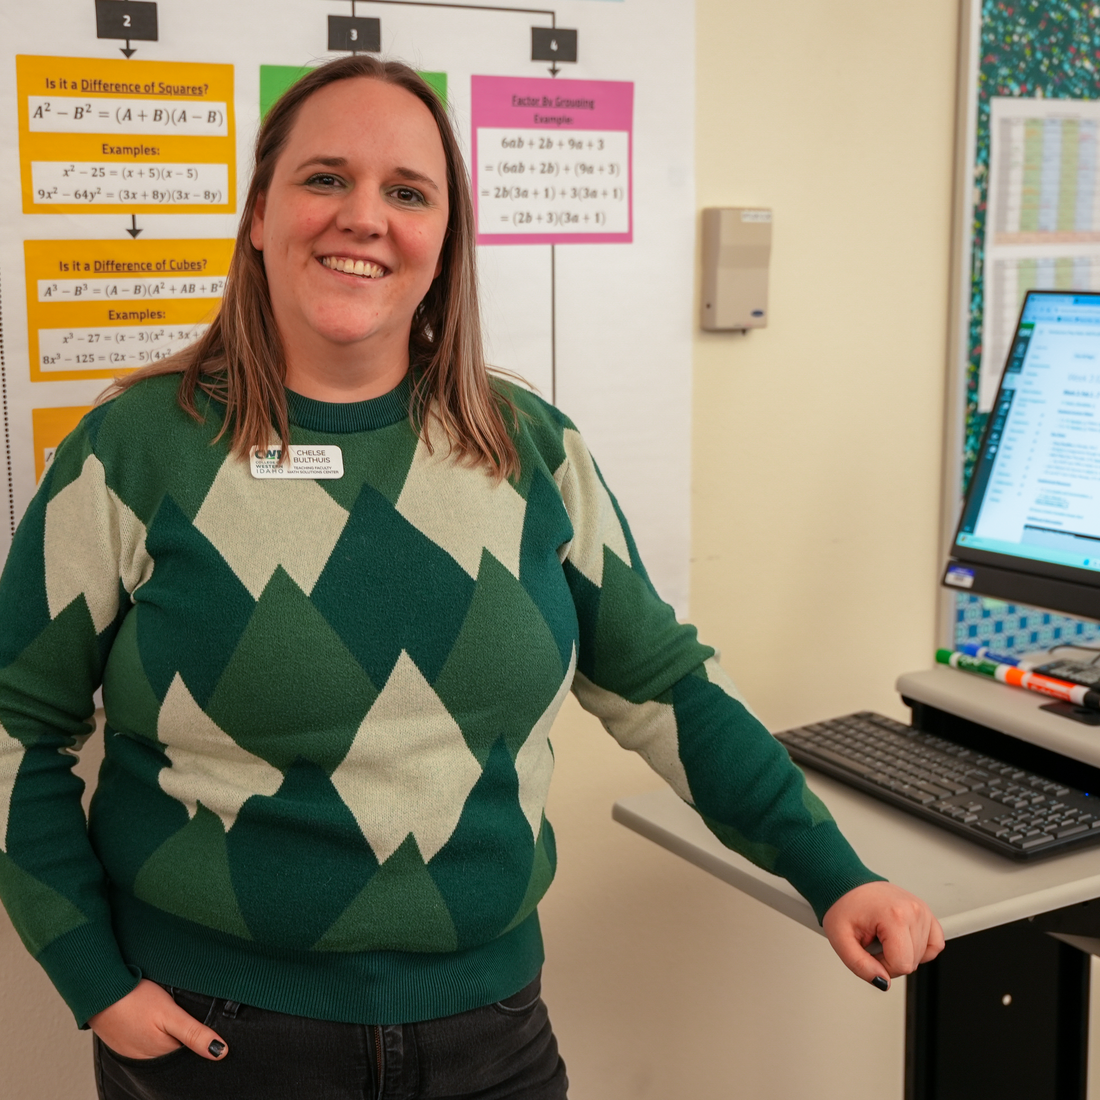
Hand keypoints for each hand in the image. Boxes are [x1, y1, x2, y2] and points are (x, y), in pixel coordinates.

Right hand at [88, 979, 228, 1060]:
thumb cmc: (134, 1000)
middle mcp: (150, 1059)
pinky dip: (159, 1036)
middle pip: (178, 1054)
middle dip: (190, 1043)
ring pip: (165, 1049)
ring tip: (178, 1023)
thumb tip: (221, 1052)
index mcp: (163, 1054)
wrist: (98, 992)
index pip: (192, 1058)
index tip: (218, 1036)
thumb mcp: (170, 1014)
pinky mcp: (128, 1043)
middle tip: (198, 1025)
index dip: (205, 1045)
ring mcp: (136, 1052)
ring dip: (174, 1039)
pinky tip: (160, 1024)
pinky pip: (149, 1045)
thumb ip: (194, 1033)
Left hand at [822, 881, 944, 990]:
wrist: (847, 884)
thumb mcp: (840, 939)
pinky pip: (935, 944)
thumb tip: (883, 982)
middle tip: (873, 941)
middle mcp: (913, 910)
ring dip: (901, 952)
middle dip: (890, 960)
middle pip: (912, 962)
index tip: (868, 951)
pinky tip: (901, 940)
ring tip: (882, 935)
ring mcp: (922, 910)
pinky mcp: (926, 912)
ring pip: (922, 956)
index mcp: (894, 915)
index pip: (902, 965)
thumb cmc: (844, 906)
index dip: (883, 967)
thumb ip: (860, 966)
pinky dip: (920, 949)